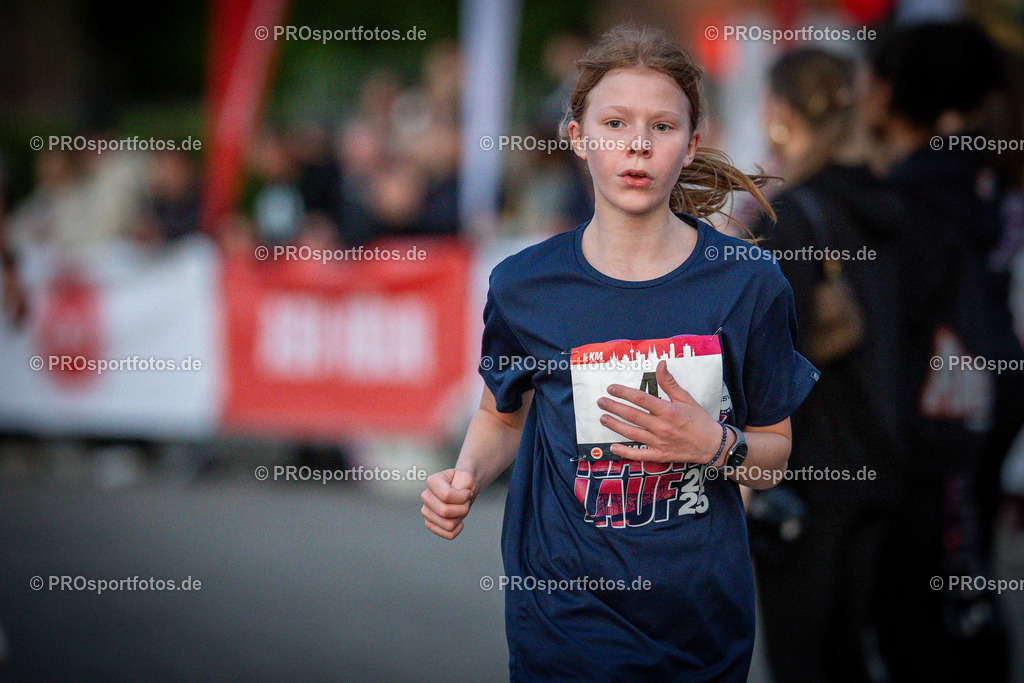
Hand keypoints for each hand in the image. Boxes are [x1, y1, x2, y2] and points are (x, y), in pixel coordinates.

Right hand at [421, 468, 476, 538]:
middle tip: (466, 502)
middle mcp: (425, 496)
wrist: (463, 488)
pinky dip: (458, 529)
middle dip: (463, 508)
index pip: (446, 496)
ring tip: (461, 509)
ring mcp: (426, 511)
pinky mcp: (430, 524)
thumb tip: (455, 500)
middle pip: (444, 512)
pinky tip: (459, 520)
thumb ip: (463, 484)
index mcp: (432, 481)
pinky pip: (448, 534)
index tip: (467, 492)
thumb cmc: (464, 482)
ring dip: (461, 518)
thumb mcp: (467, 477)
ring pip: (448, 525)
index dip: (463, 496)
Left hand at [597, 360, 722, 463]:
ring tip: (602, 418)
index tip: (611, 388)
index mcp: (667, 410)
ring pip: (631, 433)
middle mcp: (661, 426)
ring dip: (615, 425)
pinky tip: (613, 447)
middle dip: (614, 407)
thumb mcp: (686, 398)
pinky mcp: (659, 455)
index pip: (640, 398)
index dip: (623, 392)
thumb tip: (660, 364)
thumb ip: (669, 382)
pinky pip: (639, 455)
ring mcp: (659, 442)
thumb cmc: (699, 420)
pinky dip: (625, 452)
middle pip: (632, 415)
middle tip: (600, 402)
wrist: (712, 445)